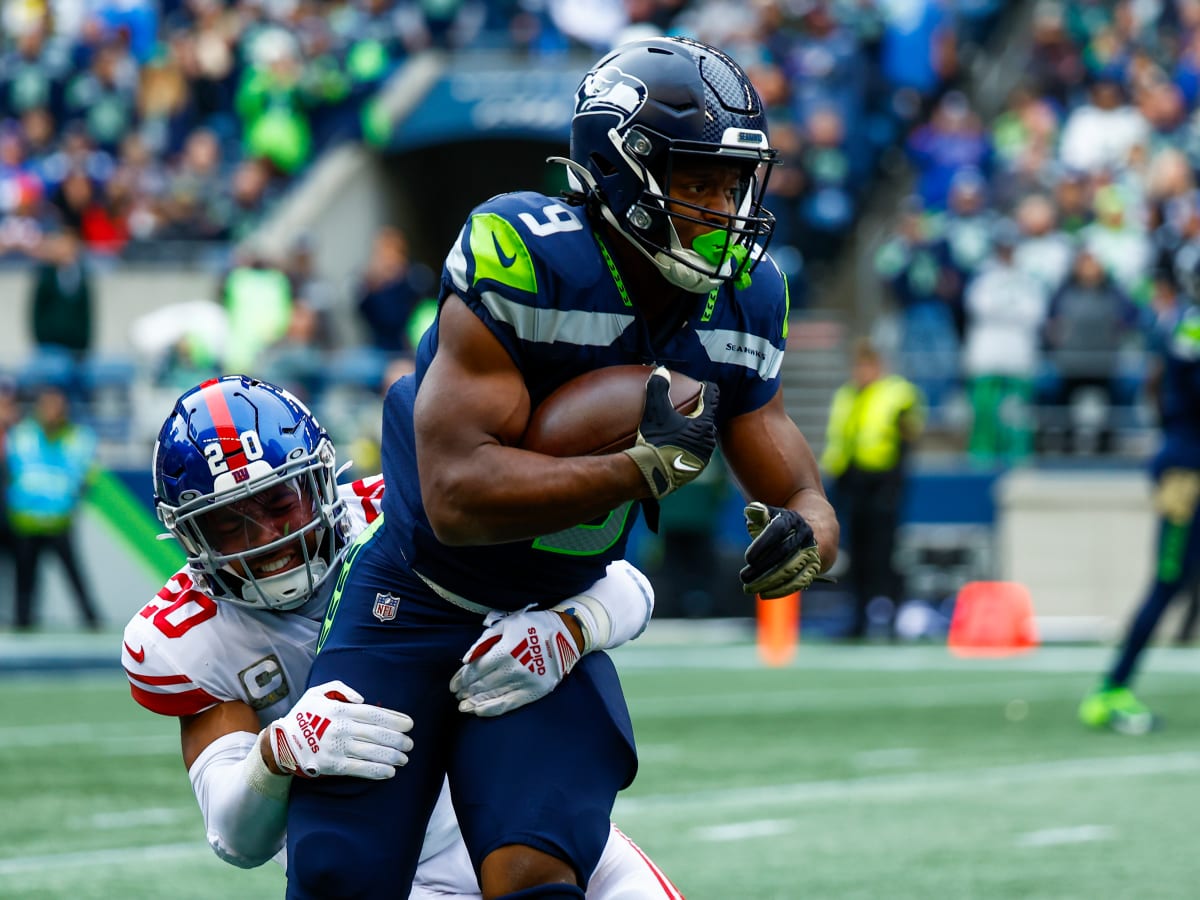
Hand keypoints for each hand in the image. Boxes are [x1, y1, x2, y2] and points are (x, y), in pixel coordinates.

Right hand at [266, 680, 412, 778]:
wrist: (280, 743)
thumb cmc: (304, 716)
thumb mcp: (318, 693)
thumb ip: (341, 689)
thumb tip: (363, 698)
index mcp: (340, 710)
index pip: (374, 714)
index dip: (395, 719)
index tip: (409, 724)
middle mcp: (341, 728)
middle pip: (377, 733)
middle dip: (398, 739)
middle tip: (410, 743)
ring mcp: (337, 748)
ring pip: (371, 752)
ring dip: (392, 756)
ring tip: (404, 758)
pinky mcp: (332, 765)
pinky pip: (359, 768)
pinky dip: (376, 770)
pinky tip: (390, 772)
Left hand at [450, 608, 582, 716]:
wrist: (566, 636)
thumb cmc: (532, 626)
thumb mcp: (507, 624)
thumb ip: (485, 641)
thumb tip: (466, 659)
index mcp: (505, 650)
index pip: (476, 669)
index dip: (462, 678)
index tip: (453, 685)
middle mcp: (514, 669)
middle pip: (483, 684)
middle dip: (467, 690)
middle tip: (457, 694)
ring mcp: (525, 682)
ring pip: (493, 696)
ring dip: (475, 702)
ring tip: (463, 706)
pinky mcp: (534, 692)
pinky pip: (509, 704)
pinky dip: (491, 709)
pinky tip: (479, 711)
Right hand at [623, 367, 718, 498]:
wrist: (651, 475)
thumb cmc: (656, 442)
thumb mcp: (655, 412)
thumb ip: (659, 389)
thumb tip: (661, 371)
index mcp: (704, 424)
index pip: (712, 398)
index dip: (707, 388)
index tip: (702, 385)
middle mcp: (708, 441)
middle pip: (707, 419)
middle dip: (699, 411)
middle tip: (688, 406)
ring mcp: (703, 458)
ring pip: (701, 437)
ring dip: (693, 431)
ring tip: (680, 427)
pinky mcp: (694, 471)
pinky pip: (694, 452)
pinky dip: (687, 446)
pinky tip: (675, 445)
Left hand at [740, 502, 822, 597]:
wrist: (813, 531)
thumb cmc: (781, 525)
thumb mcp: (771, 515)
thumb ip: (759, 512)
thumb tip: (751, 511)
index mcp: (792, 519)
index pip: (778, 530)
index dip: (763, 544)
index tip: (747, 559)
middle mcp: (804, 534)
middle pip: (784, 552)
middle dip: (763, 567)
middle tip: (744, 578)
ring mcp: (811, 551)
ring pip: (791, 569)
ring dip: (770, 582)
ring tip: (750, 589)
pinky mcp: (814, 567)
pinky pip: (799, 581)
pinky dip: (782, 589)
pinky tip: (765, 594)